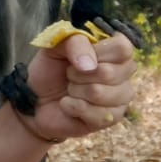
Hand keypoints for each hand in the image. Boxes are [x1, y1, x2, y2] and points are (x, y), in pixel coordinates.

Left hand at [20, 29, 135, 142]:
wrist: (36, 98)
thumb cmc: (50, 69)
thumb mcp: (55, 46)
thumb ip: (74, 43)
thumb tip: (89, 65)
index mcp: (116, 51)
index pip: (122, 48)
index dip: (96, 53)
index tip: (77, 57)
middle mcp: (124, 73)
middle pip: (108, 73)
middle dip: (77, 74)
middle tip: (69, 75)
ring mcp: (121, 97)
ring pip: (99, 94)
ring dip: (74, 91)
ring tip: (70, 90)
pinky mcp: (112, 118)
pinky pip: (96, 114)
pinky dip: (72, 107)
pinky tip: (68, 105)